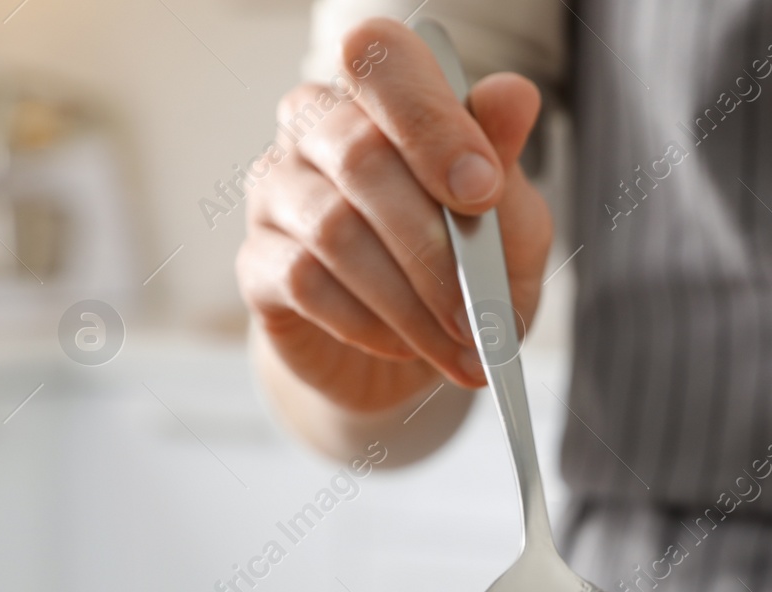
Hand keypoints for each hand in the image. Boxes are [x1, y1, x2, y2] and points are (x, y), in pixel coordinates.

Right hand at [237, 17, 552, 411]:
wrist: (413, 353)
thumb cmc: (462, 268)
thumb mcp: (507, 219)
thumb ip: (504, 159)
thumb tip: (513, 94)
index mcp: (381, 97)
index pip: (381, 59)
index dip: (430, 120)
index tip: (484, 190)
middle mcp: (316, 128)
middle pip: (361, 157)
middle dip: (432, 245)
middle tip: (477, 310)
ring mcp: (276, 191)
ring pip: (335, 230)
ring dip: (408, 300)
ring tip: (455, 342)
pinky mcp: (257, 261)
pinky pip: (304, 282)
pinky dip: (367, 321)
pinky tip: (402, 343)